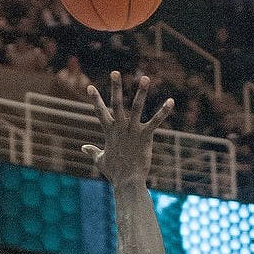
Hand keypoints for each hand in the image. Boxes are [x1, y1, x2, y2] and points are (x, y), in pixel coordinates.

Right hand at [81, 71, 173, 186]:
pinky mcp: (145, 137)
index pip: (100, 112)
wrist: (128, 181)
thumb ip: (92, 151)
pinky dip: (163, 111)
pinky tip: (171, 101)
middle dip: (115, 87)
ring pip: (136, 108)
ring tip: (145, 78)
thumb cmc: (115, 172)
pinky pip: (155, 121)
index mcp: (109, 132)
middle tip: (115, 72)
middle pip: (116, 104)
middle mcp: (120, 128)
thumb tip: (83, 147)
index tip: (89, 86)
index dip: (95, 99)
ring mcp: (132, 131)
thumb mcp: (100, 160)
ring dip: (141, 92)